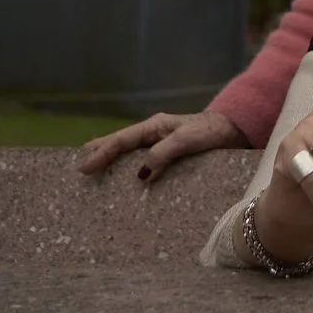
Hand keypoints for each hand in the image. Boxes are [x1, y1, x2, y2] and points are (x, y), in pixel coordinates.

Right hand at [76, 109, 250, 182]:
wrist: (235, 131)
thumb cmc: (212, 132)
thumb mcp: (188, 140)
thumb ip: (165, 152)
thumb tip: (141, 174)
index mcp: (154, 127)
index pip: (121, 141)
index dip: (101, 154)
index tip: (82, 168)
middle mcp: (154, 135)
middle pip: (120, 145)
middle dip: (98, 155)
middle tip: (77, 169)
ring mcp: (160, 145)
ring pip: (130, 155)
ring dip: (112, 164)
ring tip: (93, 179)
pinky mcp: (169, 158)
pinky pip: (144, 165)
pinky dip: (130, 173)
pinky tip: (126, 186)